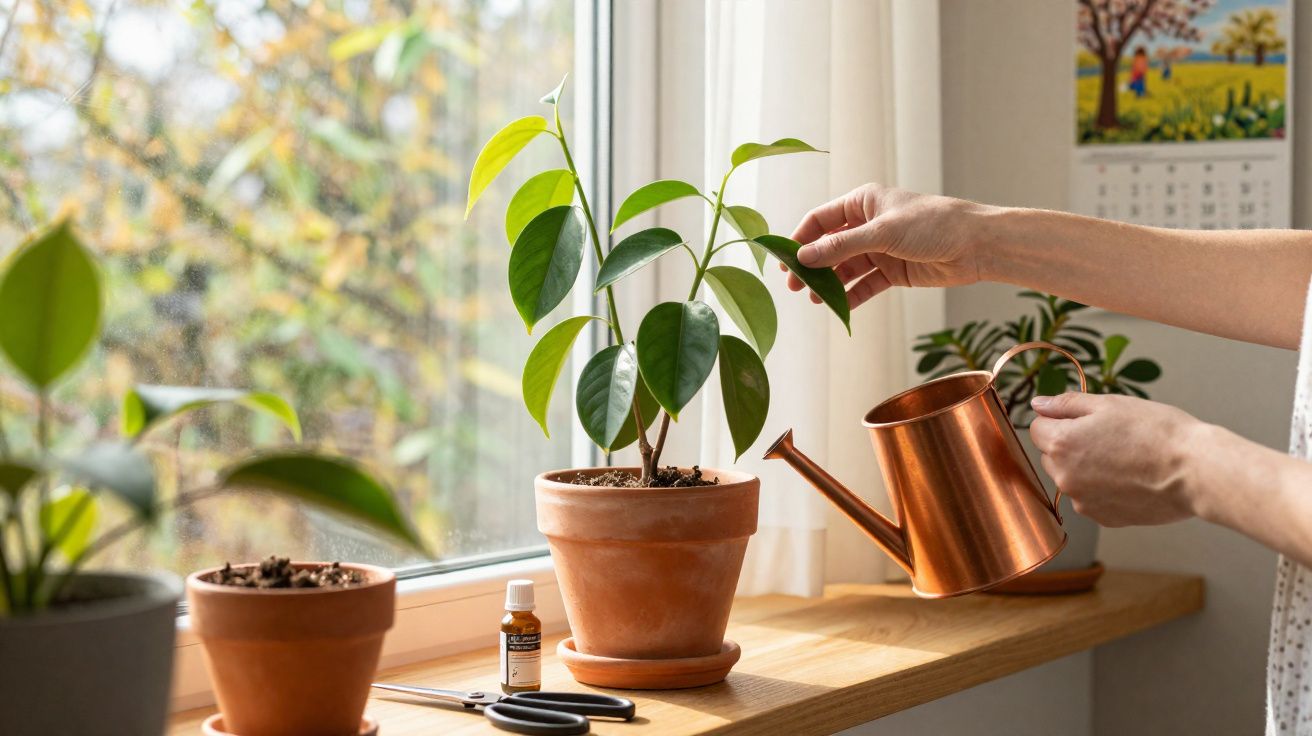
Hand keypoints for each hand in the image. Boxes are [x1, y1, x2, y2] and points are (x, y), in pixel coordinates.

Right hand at [786, 184, 993, 308]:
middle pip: (828, 247)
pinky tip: (839, 307)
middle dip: (811, 266)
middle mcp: (868, 225)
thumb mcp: (882, 233)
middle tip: (794, 286)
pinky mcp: (892, 271)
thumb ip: (841, 247)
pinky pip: (864, 285)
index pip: (820, 220)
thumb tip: (803, 258)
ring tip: (815, 300)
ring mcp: (879, 249)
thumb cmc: (932, 224)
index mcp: (862, 203)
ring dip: (829, 284)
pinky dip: (850, 296)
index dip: (800, 239)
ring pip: (845, 268)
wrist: (976, 245)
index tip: (784, 261)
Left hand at [1028, 392, 1203, 526]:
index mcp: (1061, 444)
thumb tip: (1038, 405)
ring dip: (1086, 468)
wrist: (1194, 471)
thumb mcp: (1109, 404)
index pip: (1037, 428)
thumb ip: (1066, 404)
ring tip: (1124, 458)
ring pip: (1071, 478)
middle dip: (1069, 444)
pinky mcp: (1103, 517)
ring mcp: (1083, 501)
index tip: (1084, 419)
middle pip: (1051, 455)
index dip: (1060, 420)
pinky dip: (1103, 488)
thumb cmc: (1157, 432)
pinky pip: (1091, 498)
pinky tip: (1131, 477)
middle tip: (1109, 437)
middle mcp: (1064, 477)